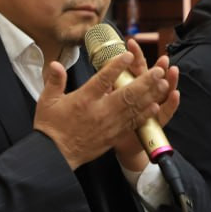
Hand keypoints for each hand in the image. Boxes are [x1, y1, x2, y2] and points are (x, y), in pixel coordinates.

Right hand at [33, 38, 173, 169]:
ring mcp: (109, 125)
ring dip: (150, 95)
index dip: (117, 66)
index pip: (103, 79)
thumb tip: (56, 64)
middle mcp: (100, 111)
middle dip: (145, 81)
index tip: (128, 55)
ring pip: (134, 108)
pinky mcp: (113, 136)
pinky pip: (132, 123)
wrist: (56, 156)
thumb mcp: (47, 101)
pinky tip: (155, 106)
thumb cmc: (51, 128)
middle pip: (127, 94)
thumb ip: (54, 81)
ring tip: (163, 84)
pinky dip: (145, 114)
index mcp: (83, 100)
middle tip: (158, 70)